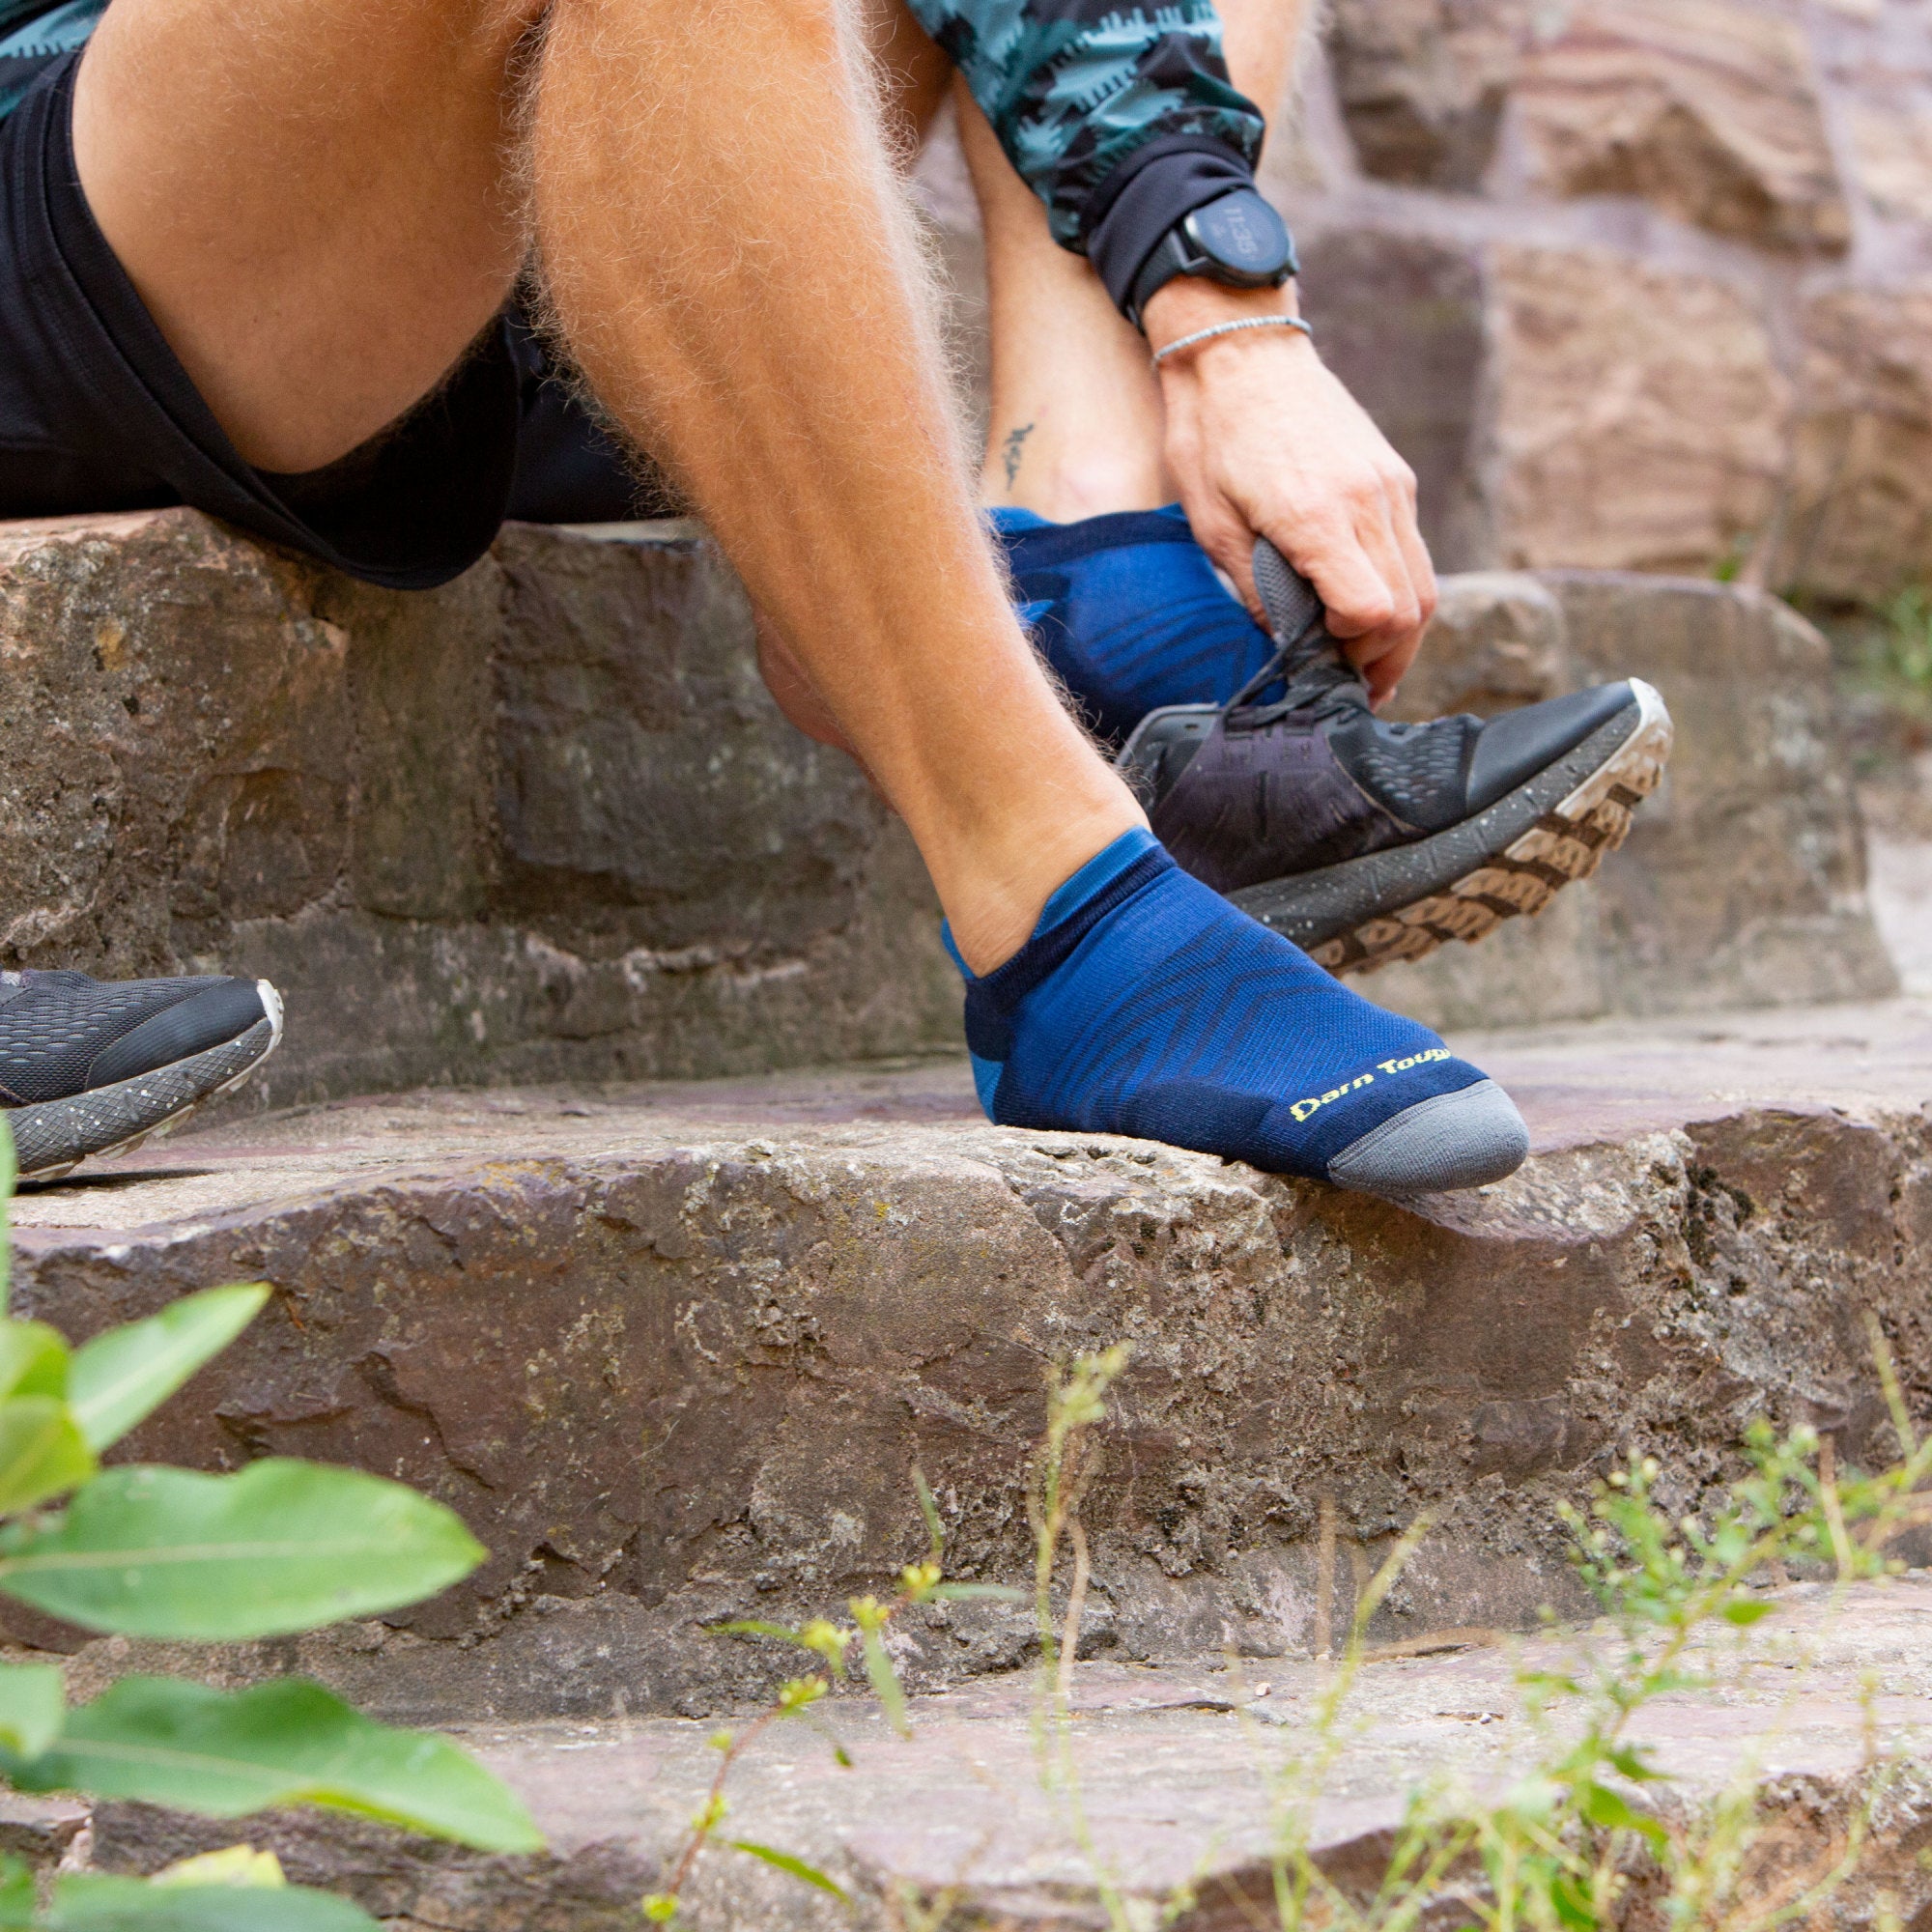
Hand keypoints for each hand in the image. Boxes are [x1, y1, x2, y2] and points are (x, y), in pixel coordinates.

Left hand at [1145, 278, 1436, 707]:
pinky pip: (1412, 550)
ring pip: (1424, 584)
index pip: (1373, 612)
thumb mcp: (1213, 525)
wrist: (1240, 349)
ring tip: (1363, 658)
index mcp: (1319, 517)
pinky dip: (1397, 587)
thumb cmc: (1212, 435)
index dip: (1352, 650)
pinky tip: (1362, 602)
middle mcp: (1369, 502)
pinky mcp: (1394, 476)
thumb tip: (1286, 643)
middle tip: (1349, 681)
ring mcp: (1390, 487)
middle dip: (1383, 656)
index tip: (1319, 654)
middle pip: (1411, 610)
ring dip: (1399, 629)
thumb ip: (1257, 589)